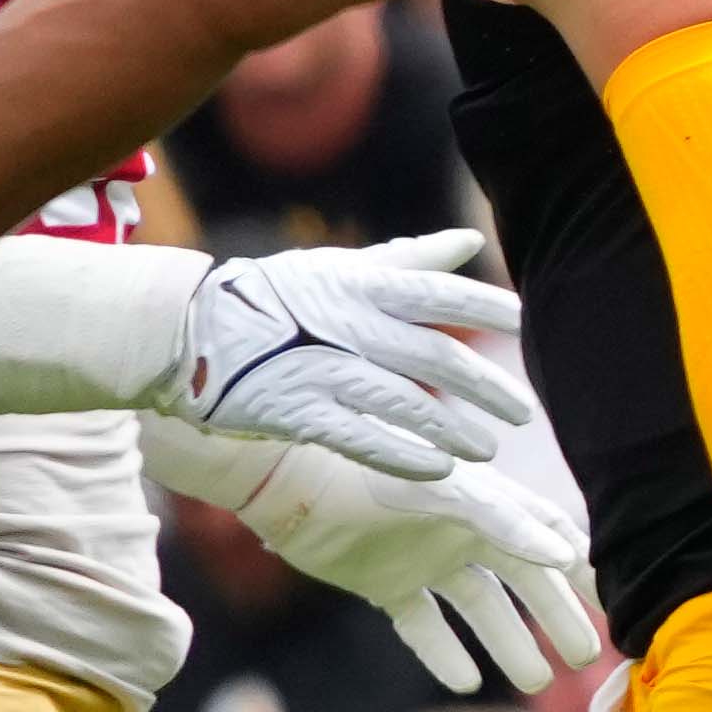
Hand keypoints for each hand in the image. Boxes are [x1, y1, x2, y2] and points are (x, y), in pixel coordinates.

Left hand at [147, 413, 605, 692]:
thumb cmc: (378, 474)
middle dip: (557, 618)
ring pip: (481, 611)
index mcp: (490, 505)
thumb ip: (508, 525)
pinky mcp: (385, 585)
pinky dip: (443, 652)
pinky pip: (424, 626)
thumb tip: (568, 559)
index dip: (586, 572)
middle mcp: (464, 534)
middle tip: (585, 658)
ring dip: (508, 643)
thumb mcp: (452, 496)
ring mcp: (426, 561)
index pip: (552, 541)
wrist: (293, 482)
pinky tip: (464, 680)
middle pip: (524, 584)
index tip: (619, 605)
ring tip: (533, 681)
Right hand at [160, 233, 531, 475]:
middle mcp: (346, 325)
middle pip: (434, 358)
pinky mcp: (296, 411)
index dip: (484, 309)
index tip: (526, 325)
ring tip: (487, 451)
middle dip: (485, 387)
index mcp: (358, 285)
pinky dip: (402, 455)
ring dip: (452, 430)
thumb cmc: (274, 297)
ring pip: (405, 403)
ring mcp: (320, 369)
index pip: (437, 294)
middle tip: (526, 413)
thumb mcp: (338, 268)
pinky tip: (439, 472)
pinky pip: (360, 438)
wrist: (184, 330)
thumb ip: (408, 260)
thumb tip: (470, 239)